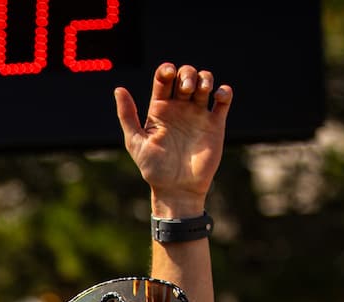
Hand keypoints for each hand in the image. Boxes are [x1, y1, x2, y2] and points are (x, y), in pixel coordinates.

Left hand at [117, 61, 233, 216]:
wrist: (177, 189)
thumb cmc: (154, 169)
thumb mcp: (136, 142)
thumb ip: (127, 115)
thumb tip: (119, 89)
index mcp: (160, 109)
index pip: (164, 79)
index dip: (167, 69)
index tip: (168, 74)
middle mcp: (179, 108)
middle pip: (186, 75)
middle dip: (187, 74)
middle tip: (185, 89)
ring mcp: (198, 115)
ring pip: (205, 83)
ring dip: (205, 78)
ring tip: (202, 90)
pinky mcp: (215, 124)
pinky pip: (223, 101)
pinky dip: (224, 92)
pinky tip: (219, 96)